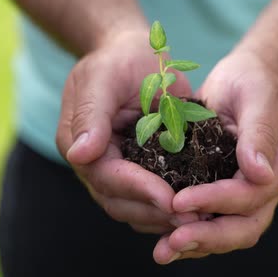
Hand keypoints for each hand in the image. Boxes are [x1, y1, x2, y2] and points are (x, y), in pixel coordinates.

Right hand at [55, 30, 198, 233]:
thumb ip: (91, 113)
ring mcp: (118, 170)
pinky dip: (170, 208)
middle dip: (155, 211)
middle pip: (119, 201)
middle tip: (192, 220)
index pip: (107, 177)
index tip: (170, 200)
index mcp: (78, 143)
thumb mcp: (103, 77)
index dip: (138, 190)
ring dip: (164, 218)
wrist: (136, 56)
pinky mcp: (141, 171)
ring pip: (135, 208)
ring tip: (199, 220)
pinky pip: (151, 199)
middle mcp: (95, 163)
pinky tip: (197, 211)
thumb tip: (79, 154)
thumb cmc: (119, 60)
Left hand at [152, 52, 277, 262]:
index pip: (254, 194)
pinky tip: (165, 237)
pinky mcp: (227, 190)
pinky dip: (192, 232)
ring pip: (231, 231)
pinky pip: (214, 220)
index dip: (218, 201)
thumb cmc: (255, 80)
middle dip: (209, 237)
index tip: (179, 201)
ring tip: (163, 252)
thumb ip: (259, 132)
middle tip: (172, 243)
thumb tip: (260, 173)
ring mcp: (249, 192)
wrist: (248, 77)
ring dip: (198, 244)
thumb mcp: (259, 95)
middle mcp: (268, 184)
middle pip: (247, 226)